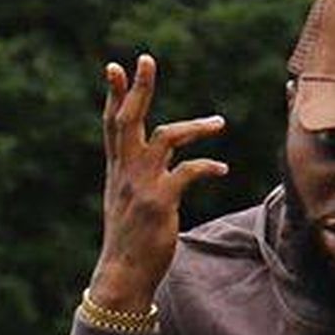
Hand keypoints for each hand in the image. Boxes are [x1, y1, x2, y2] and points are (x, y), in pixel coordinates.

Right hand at [90, 54, 226, 308]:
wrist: (124, 275)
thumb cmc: (131, 240)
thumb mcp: (128, 202)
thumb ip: (138, 175)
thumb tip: (161, 158)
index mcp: (117, 170)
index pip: (113, 124)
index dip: (114, 95)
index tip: (115, 67)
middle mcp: (125, 172)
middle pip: (128, 120)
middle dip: (137, 88)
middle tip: (146, 59)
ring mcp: (141, 186)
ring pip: (163, 138)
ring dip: (194, 126)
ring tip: (219, 123)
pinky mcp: (160, 203)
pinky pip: (187, 172)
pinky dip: (207, 166)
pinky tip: (222, 167)